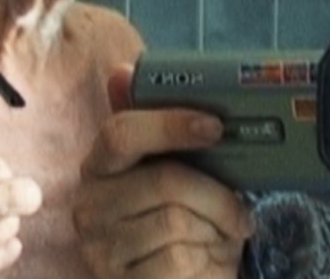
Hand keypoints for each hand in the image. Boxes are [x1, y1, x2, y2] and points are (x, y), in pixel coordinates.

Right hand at [73, 65, 254, 278]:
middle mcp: (89, 205)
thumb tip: (123, 71)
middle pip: (164, 179)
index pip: (120, 133)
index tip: (215, 126)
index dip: (169, 124)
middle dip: (215, 194)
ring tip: (220, 235)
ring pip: (176, 220)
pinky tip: (206, 260)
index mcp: (99, 167)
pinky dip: (205, 259)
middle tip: (240, 206)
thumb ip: (159, 128)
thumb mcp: (177, 172)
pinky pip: (176, 259)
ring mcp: (100, 247)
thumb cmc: (182, 222)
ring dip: (213, 228)